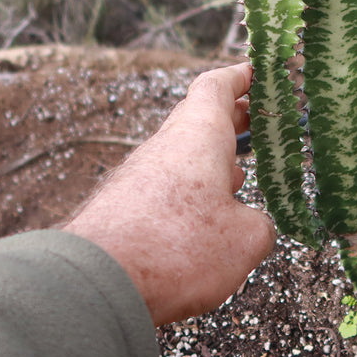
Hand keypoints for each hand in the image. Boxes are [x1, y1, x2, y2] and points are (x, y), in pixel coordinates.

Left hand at [63, 62, 274, 325]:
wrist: (94, 285)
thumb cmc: (176, 248)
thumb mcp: (245, 240)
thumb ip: (258, 226)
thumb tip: (252, 227)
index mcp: (199, 135)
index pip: (216, 87)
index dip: (240, 76)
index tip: (258, 72)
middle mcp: (166, 147)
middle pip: (200, 119)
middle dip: (233, 121)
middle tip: (261, 125)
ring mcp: (139, 178)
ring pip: (183, 157)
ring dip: (212, 163)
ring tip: (240, 178)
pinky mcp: (122, 210)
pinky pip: (165, 190)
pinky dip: (190, 195)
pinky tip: (204, 222)